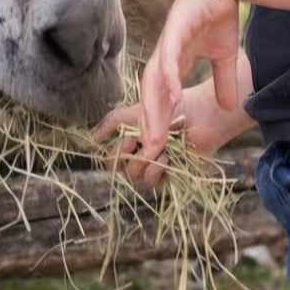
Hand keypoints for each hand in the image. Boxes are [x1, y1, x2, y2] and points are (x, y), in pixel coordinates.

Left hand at [91, 0, 246, 185]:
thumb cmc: (219, 14)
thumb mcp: (225, 56)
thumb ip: (223, 81)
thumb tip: (229, 106)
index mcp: (172, 62)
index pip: (161, 97)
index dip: (159, 121)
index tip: (161, 147)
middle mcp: (164, 55)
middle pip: (152, 96)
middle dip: (151, 123)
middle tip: (151, 151)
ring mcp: (167, 43)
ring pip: (155, 82)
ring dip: (155, 109)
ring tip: (155, 134)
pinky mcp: (175, 29)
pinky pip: (168, 58)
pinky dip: (168, 78)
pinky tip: (171, 97)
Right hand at [93, 78, 236, 188]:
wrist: (199, 115)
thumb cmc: (170, 108)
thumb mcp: (134, 112)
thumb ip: (111, 122)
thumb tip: (90, 137)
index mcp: (131, 146)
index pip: (110, 160)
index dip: (113, 152)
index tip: (127, 139)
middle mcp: (141, 160)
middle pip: (118, 170)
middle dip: (126, 154)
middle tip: (139, 141)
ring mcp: (155, 170)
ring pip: (134, 176)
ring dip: (145, 158)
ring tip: (161, 144)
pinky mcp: (170, 178)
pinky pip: (152, 181)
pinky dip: (157, 166)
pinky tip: (168, 154)